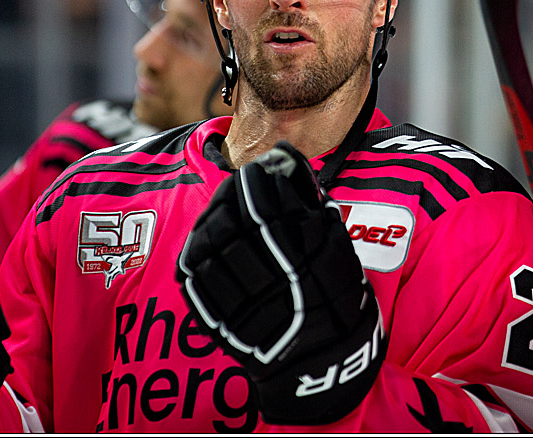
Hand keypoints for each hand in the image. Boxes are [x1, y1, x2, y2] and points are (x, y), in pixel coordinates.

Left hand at [177, 141, 383, 424]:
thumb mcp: (338, 247)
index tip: (257, 171)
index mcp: (294, 250)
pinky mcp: (218, 320)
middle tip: (235, 191)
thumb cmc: (338, 298)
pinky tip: (203, 250)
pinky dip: (194, 259)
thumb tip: (289, 171)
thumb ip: (312, 209)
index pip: (260, 199)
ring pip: (205, 248)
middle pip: (226, 220)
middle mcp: (261, 271)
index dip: (254, 180)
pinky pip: (193, 281)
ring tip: (218, 218)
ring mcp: (236, 297)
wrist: (326, 360)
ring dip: (208, 225)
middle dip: (229, 198)